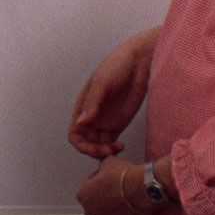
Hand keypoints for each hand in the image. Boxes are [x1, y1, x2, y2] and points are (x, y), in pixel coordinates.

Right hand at [69, 31, 155, 157]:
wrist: (139, 62)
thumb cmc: (117, 66)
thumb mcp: (102, 82)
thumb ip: (92, 103)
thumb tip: (81, 122)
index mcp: (83, 107)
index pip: (75, 133)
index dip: (81, 144)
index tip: (94, 147)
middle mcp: (92, 117)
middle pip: (86, 143)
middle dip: (94, 151)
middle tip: (108, 151)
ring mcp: (106, 121)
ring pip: (98, 145)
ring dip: (104, 152)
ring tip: (117, 149)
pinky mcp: (119, 123)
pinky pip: (111, 142)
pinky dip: (113, 149)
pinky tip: (121, 146)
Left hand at [74, 155, 151, 214]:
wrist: (144, 188)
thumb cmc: (125, 175)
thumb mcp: (108, 161)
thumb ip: (101, 168)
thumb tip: (103, 169)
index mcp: (83, 194)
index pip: (89, 186)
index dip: (100, 181)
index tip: (109, 179)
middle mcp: (89, 211)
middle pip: (95, 203)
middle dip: (104, 197)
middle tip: (117, 189)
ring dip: (111, 210)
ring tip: (125, 200)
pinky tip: (127, 213)